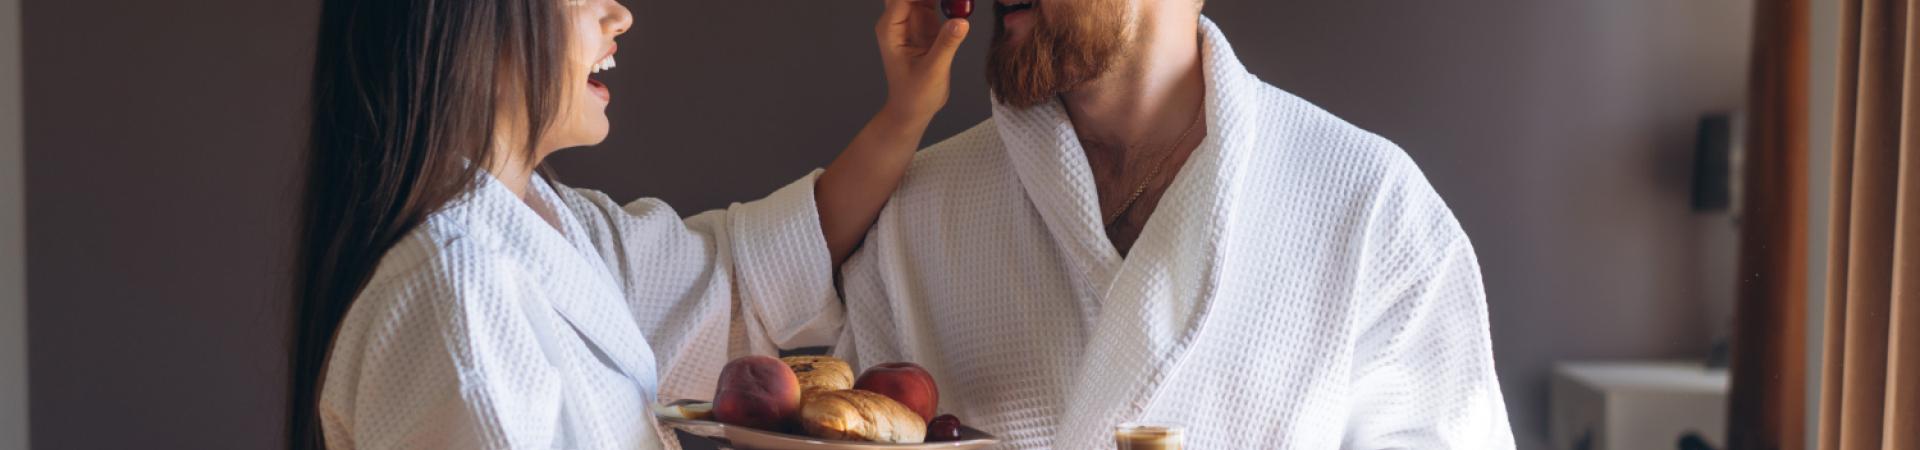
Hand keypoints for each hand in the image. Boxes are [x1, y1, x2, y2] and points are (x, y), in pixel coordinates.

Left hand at [875, 0, 969, 120]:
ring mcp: (912, 21)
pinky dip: (947, 1)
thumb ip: (946, 44)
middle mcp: (899, 21)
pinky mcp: (926, 24)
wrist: (914, 108)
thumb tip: (961, 22)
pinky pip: (935, 1)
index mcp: (890, 29)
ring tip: (959, 1)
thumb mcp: (932, 70)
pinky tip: (958, 4)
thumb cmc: (914, 94)